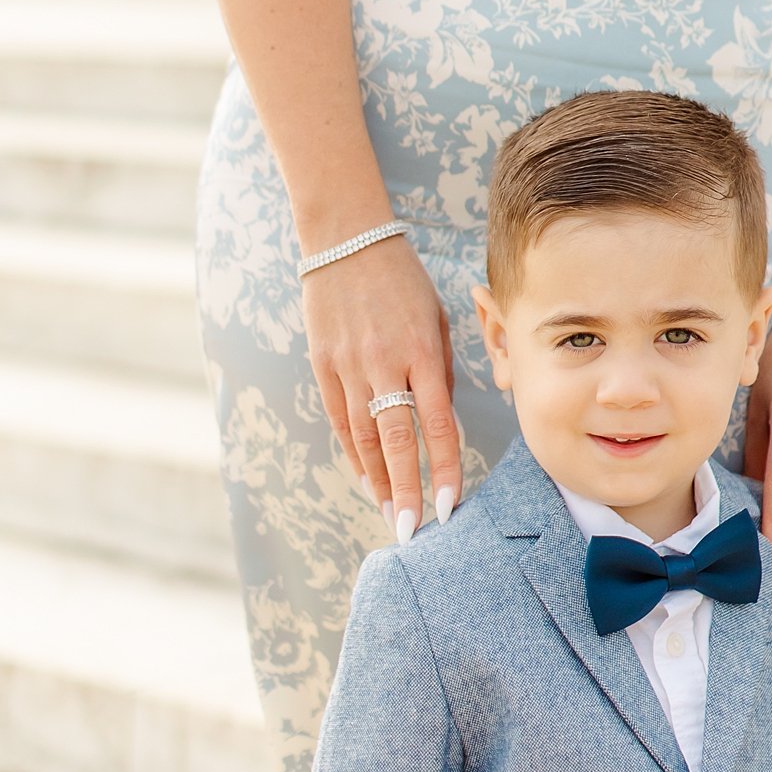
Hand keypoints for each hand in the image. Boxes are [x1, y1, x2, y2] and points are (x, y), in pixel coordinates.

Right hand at [303, 233, 462, 539]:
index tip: (449, 504)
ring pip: (364, 437)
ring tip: (388, 512)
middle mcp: (384, 362)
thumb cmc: (404, 280)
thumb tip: (440, 422)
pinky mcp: (322, 364)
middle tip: (411, 530)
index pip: (438, 422)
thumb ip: (439, 371)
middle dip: (405, 489)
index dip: (444, 467)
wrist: (347, 241)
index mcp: (422, 349)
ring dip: (377, 479)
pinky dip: (353, 451)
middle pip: (397, 440)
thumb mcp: (435, 318)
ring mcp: (349, 365)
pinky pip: (339, 418)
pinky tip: (364, 476)